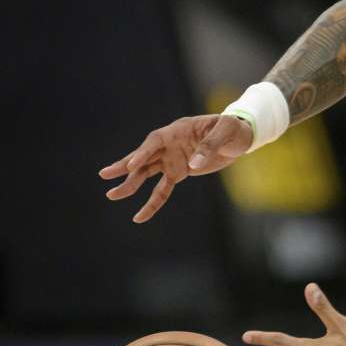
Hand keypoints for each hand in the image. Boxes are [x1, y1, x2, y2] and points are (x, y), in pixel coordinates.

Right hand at [99, 114, 252, 222]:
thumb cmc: (232, 128)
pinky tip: (139, 217)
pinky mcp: (179, 173)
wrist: (239, 137)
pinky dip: (152, 203)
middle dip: (125, 166)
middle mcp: (170, 145)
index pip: (155, 142)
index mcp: (177, 131)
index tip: (132, 165)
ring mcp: (172, 159)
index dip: (143, 153)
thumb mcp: (226, 131)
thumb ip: (210, 146)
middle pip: (143, 157)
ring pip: (146, 173)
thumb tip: (194, 165)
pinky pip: (162, 190)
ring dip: (130, 184)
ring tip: (112, 195)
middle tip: (105, 175)